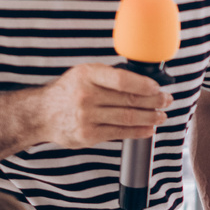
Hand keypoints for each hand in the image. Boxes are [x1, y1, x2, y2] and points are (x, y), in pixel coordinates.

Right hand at [39, 63, 166, 146]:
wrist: (42, 114)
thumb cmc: (69, 91)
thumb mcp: (84, 74)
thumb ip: (109, 76)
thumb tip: (144, 81)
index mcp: (87, 74)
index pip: (122, 80)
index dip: (144, 85)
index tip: (157, 88)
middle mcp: (86, 95)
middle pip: (129, 100)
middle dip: (153, 101)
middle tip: (166, 101)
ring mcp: (86, 117)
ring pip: (127, 118)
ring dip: (149, 117)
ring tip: (161, 116)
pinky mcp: (88, 135)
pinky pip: (119, 133)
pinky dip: (137, 132)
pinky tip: (148, 129)